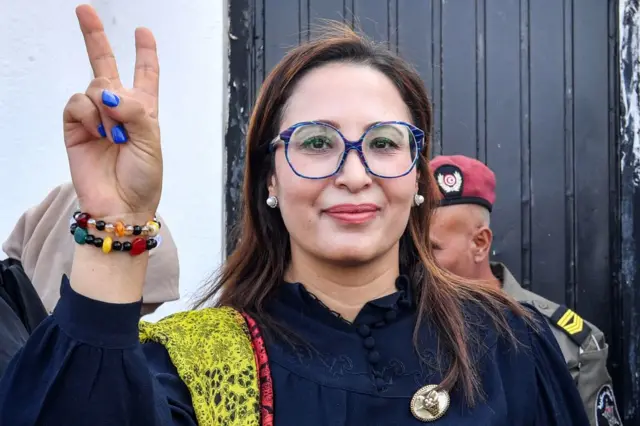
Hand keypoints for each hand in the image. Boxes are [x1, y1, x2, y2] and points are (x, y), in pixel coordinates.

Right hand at [63, 4, 161, 217]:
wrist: (121, 206)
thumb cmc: (143, 178)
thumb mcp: (152, 141)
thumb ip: (136, 111)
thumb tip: (110, 93)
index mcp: (143, 111)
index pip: (145, 75)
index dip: (145, 54)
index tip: (143, 32)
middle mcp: (118, 109)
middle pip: (105, 66)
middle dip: (94, 37)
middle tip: (84, 9)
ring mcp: (95, 117)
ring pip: (95, 87)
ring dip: (107, 107)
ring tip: (114, 137)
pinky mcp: (75, 128)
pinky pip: (77, 104)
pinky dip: (89, 116)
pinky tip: (98, 134)